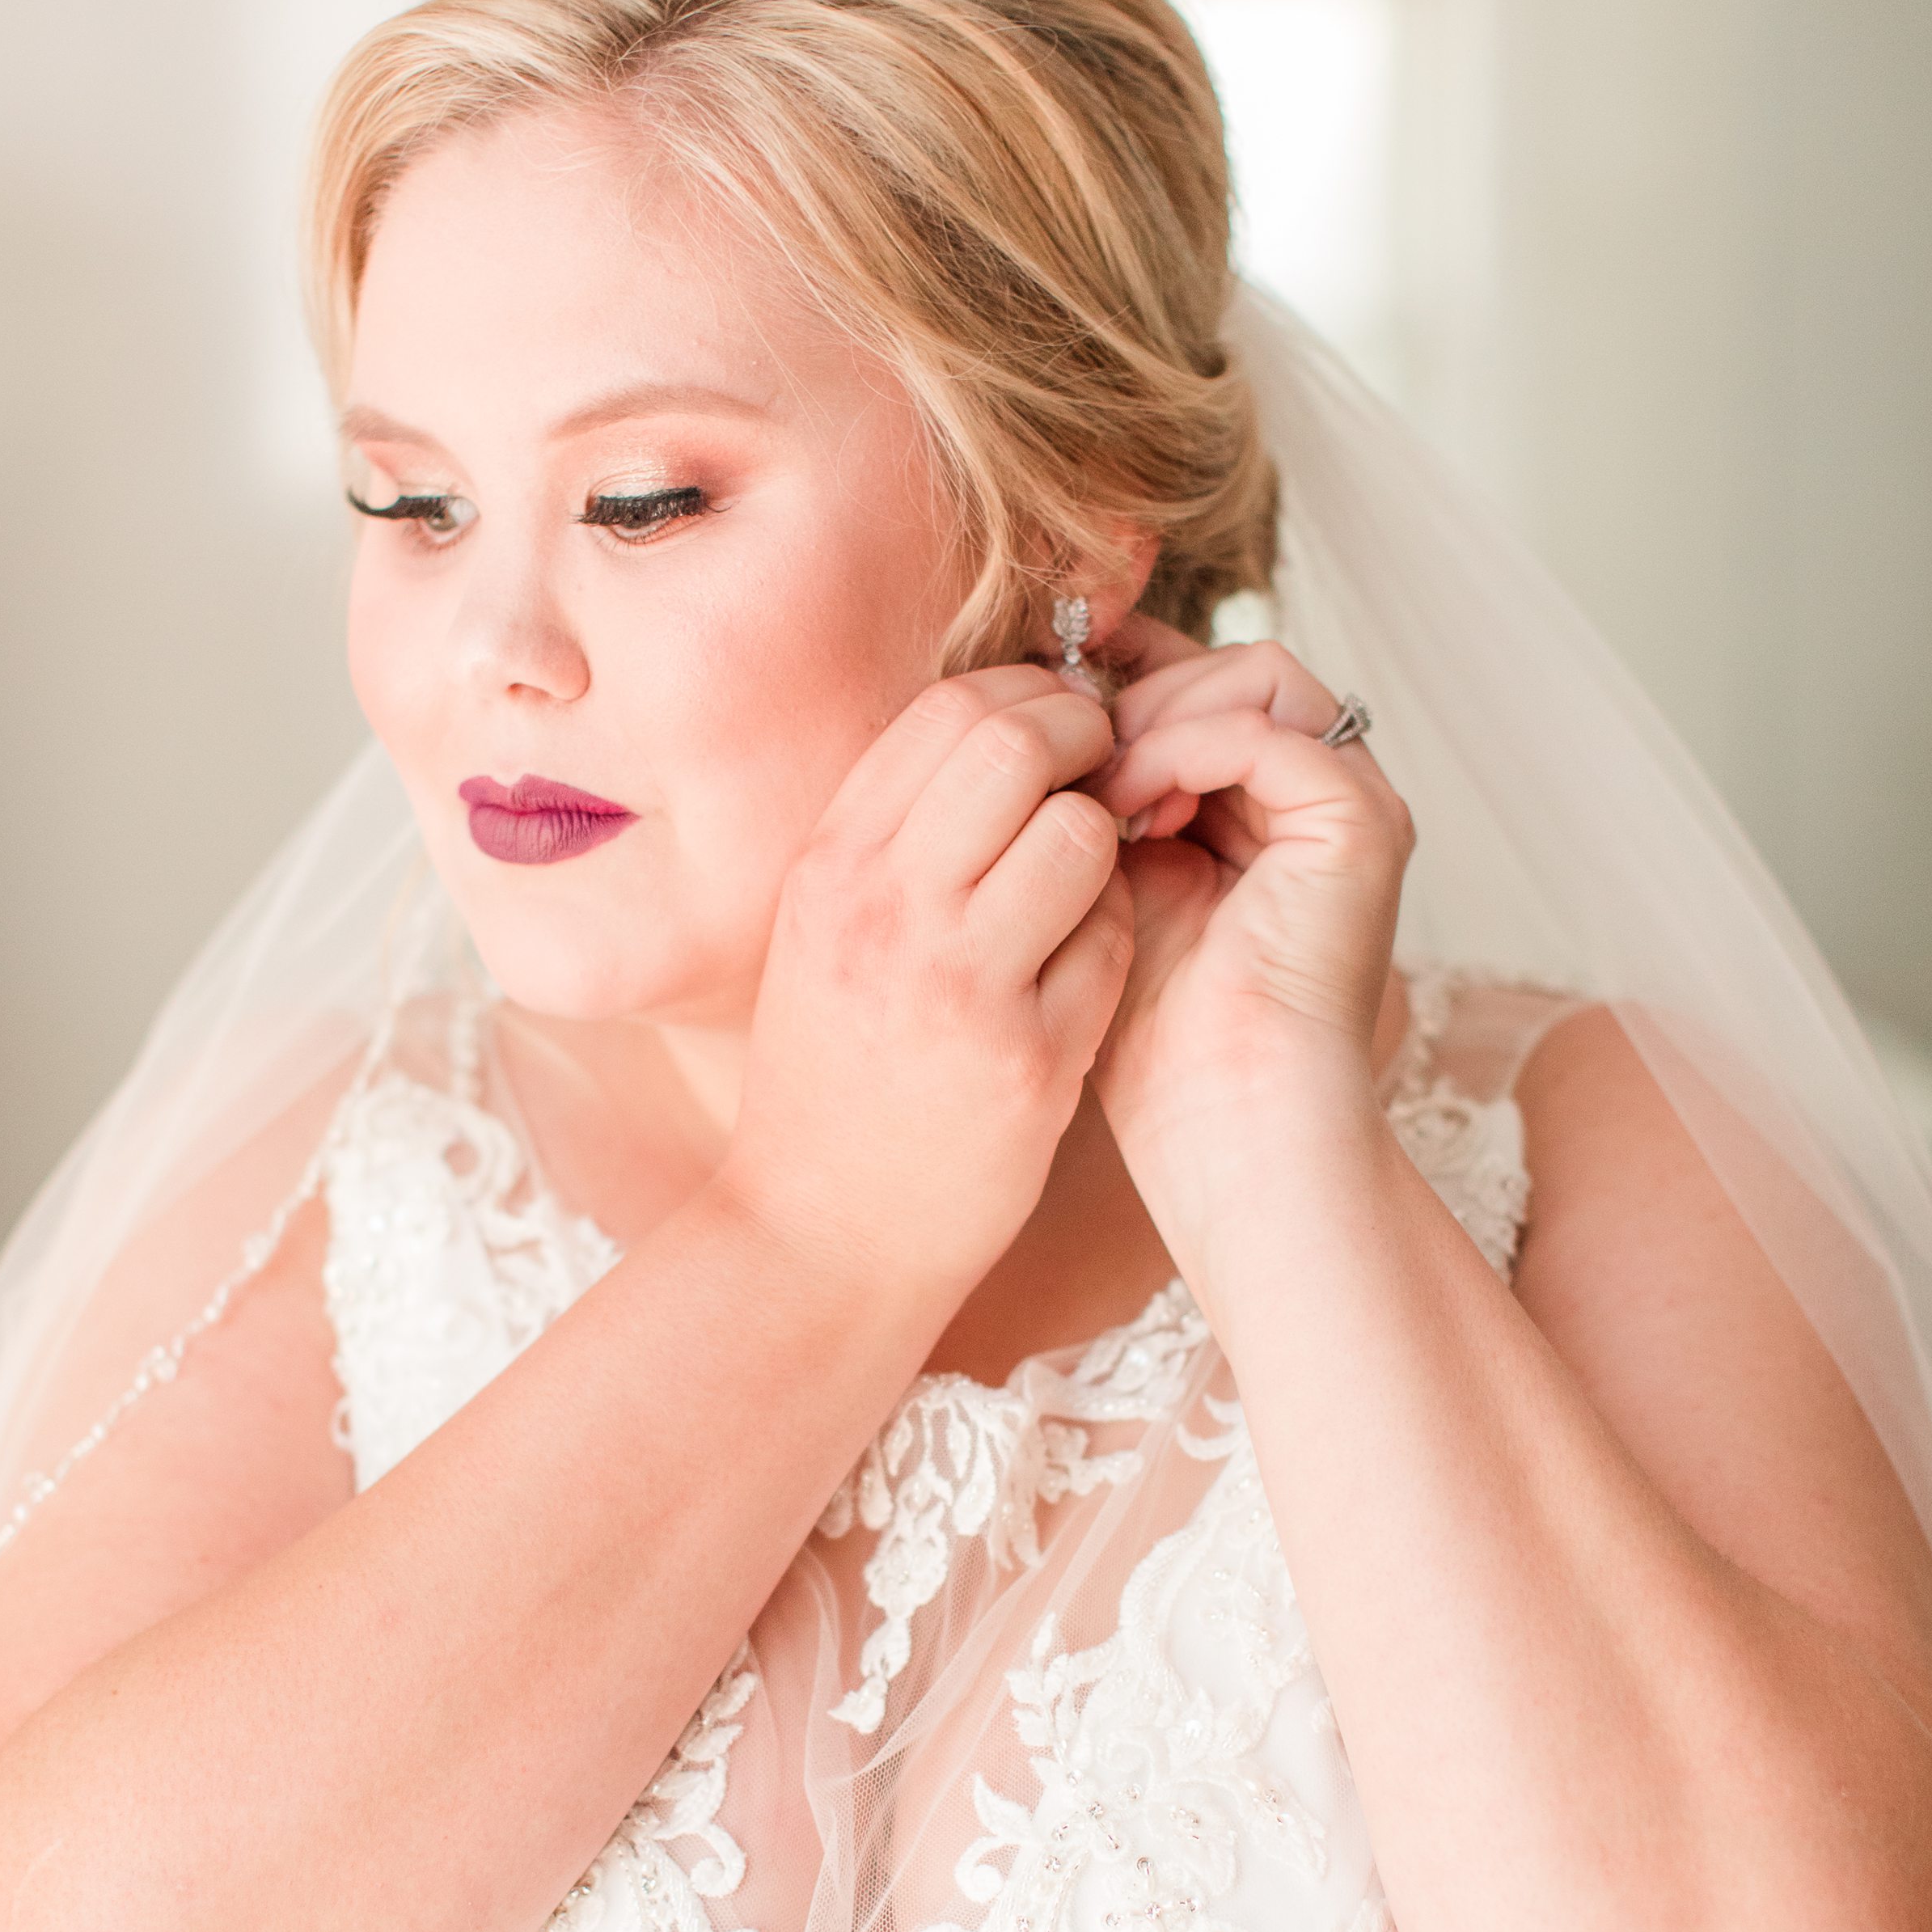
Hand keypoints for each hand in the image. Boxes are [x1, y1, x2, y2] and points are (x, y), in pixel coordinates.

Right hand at [720, 667, 1132, 1299]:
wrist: (817, 1236)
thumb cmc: (831, 1077)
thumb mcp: (823, 934)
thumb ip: (894, 836)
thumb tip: (996, 731)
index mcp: (831, 865)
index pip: (949, 707)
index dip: (1030, 696)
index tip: (1060, 731)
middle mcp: (884, 909)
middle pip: (1018, 742)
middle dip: (1086, 739)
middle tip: (1106, 777)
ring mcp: (957, 983)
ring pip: (1080, 834)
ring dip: (1107, 842)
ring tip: (1090, 881)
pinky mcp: (1026, 1058)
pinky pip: (1110, 941)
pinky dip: (1114, 936)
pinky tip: (1085, 967)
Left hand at [1088, 627, 1412, 1219]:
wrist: (1225, 1130)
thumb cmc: (1158, 1040)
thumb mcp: (1111, 886)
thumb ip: (1102, 800)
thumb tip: (1042, 708)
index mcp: (1272, 812)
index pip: (1204, 690)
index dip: (1124, 676)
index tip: (1039, 690)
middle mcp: (1324, 799)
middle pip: (1232, 668)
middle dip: (1138, 692)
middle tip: (1066, 748)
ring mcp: (1354, 806)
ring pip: (1256, 677)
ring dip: (1159, 714)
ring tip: (1096, 785)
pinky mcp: (1362, 825)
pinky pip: (1265, 731)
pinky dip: (1185, 747)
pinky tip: (1129, 804)